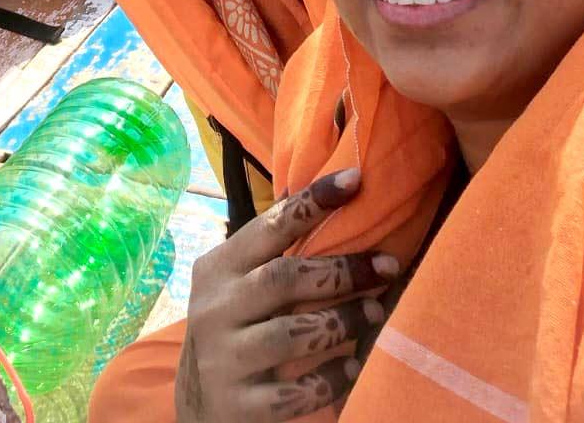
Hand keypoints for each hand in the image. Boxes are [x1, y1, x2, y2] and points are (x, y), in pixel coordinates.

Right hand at [175, 169, 395, 422]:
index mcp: (218, 268)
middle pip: (284, 280)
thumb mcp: (235, 283)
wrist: (196, 405)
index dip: (312, 203)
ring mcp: (224, 359)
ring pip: (291, 336)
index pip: (268, 226)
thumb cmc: (232, 327)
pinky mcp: (238, 405)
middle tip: (387, 266)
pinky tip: (353, 367)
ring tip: (375, 313)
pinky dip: (329, 379)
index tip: (354, 181)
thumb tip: (324, 195)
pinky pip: (294, 393)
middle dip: (342, 271)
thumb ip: (269, 250)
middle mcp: (216, 308)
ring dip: (342, 322)